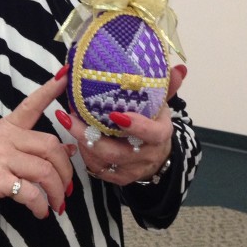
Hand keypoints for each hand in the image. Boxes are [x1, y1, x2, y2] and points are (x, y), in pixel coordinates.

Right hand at [0, 71, 75, 225]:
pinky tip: (40, 212)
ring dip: (56, 192)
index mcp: (5, 128)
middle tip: (67, 189)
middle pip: (50, 146)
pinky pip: (30, 192)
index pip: (31, 106)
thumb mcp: (2, 154)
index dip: (49, 91)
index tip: (65, 76)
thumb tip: (67, 147)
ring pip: (44, 170)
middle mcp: (3, 137)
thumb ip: (32, 150)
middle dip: (65, 171)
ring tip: (56, 204)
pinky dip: (40, 205)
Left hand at [65, 64, 186, 185]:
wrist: (156, 155)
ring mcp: (132, 170)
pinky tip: (74, 136)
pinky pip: (97, 169)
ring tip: (67, 121)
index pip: (152, 134)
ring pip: (103, 161)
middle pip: (118, 152)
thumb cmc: (154, 123)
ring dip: (82, 142)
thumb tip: (179, 68)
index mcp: (160, 135)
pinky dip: (84, 153)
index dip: (136, 126)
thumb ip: (167, 87)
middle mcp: (146, 155)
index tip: (115, 114)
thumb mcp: (161, 105)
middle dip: (91, 135)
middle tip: (70, 116)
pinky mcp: (118, 178)